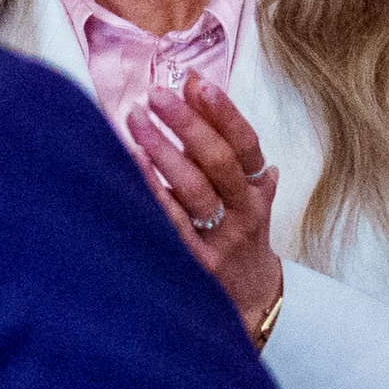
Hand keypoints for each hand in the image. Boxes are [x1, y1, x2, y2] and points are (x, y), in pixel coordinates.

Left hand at [133, 77, 288, 337]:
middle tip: (155, 95)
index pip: (245, 144)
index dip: (223, 112)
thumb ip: (239, 165)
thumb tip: (214, 104)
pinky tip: (132, 167)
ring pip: (196, 189)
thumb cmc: (238, 243)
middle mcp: (244, 212)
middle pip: (220, 160)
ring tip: (135, 120)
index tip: (196, 81)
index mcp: (256, 191)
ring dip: (165, 151)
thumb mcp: (249, 203)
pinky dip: (153, 192)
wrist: (250, 306)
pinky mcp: (195, 264)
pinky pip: (172, 223)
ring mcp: (220, 239)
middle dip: (187, 123)